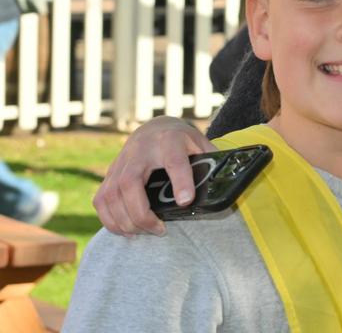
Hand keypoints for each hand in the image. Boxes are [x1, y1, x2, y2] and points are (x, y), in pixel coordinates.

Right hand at [93, 117, 215, 235]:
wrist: (155, 128)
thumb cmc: (182, 141)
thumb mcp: (200, 144)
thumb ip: (210, 162)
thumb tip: (222, 186)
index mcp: (169, 141)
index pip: (173, 161)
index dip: (180, 181)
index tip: (185, 201)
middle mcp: (141, 151)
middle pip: (130, 183)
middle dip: (141, 213)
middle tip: (159, 229)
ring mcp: (121, 162)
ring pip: (111, 194)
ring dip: (124, 220)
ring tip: (143, 232)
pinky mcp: (110, 173)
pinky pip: (101, 199)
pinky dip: (109, 219)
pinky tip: (125, 229)